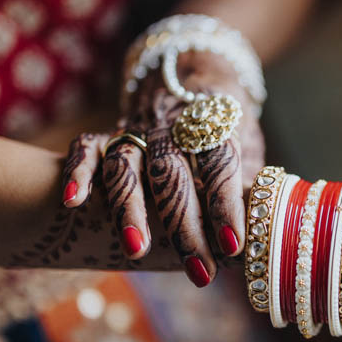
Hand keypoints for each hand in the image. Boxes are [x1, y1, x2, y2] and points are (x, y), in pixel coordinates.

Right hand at [61, 50, 264, 284]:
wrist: (194, 68)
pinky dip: (78, 171)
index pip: (220, 163)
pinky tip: (72, 201)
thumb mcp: (248, 145)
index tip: (232, 246)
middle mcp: (174, 125)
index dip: (226, 204)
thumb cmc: (227, 125)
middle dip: (184, 226)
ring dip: (130, 208)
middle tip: (199, 272)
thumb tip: (268, 229)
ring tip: (137, 252)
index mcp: (216, 124)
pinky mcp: (111, 132)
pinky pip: (87, 147)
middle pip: (174, 173)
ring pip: (127, 163)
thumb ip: (252, 182)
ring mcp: (139, 128)